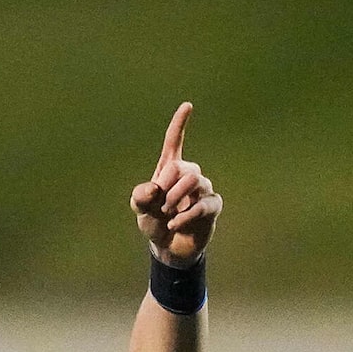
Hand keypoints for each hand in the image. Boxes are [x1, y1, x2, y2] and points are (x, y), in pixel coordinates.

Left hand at [131, 102, 220, 265]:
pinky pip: (204, 204)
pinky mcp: (212, 206)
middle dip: (170, 186)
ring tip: (168, 214)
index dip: (180, 124)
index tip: (187, 105)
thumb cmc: (153, 222)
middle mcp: (188, 175)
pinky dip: (186, 215)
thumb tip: (154, 188)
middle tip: (162, 206)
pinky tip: (176, 224)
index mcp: (169, 170)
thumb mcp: (140, 209)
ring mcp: (203, 190)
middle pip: (186, 167)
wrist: (167, 246)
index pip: (175, 142)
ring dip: (177, 198)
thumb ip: (140, 196)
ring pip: (196, 180)